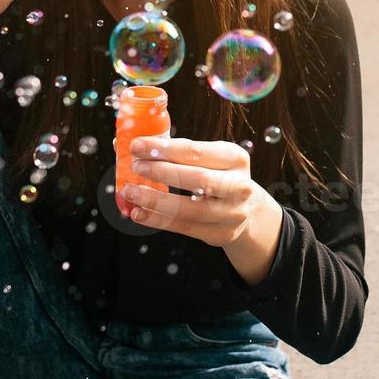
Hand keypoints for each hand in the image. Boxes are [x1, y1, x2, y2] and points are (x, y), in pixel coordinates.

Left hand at [124, 138, 282, 281]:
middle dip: (161, 172)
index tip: (137, 145)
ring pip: (190, 209)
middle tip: (135, 167)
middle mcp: (240, 186)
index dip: (163, 148)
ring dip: (155, 200)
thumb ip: (178, 153)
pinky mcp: (221, 234)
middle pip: (197, 179)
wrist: (247, 209)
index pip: (196, 151)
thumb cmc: (218, 176)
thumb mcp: (211, 159)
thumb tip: (131, 144)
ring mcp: (232, 213)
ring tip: (130, 191)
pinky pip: (184, 227)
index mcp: (235, 158)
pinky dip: (158, 220)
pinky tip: (138, 212)